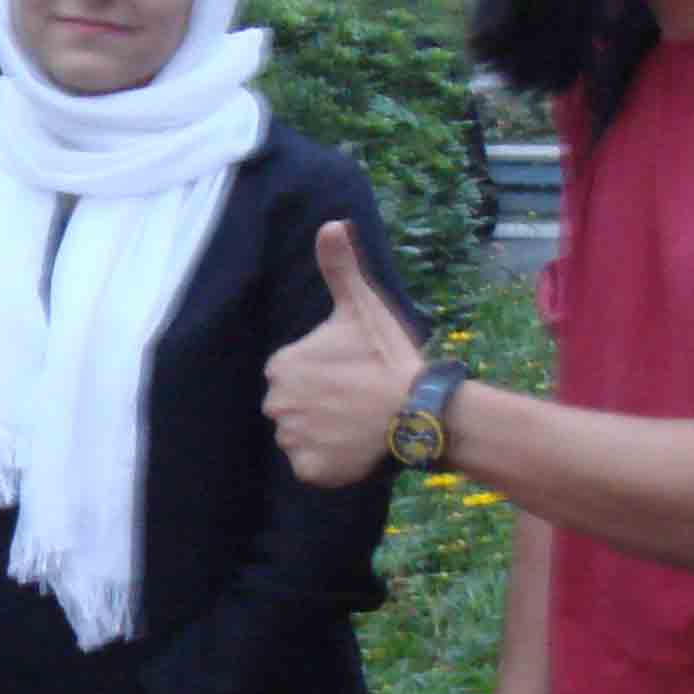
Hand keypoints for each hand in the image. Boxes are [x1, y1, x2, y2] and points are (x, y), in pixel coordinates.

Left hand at [263, 220, 428, 487]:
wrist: (417, 412)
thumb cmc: (388, 356)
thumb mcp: (362, 306)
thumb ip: (339, 266)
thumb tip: (330, 223)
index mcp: (281, 366)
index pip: (293, 374)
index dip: (325, 375)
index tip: (353, 374)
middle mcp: (276, 405)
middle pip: (294, 406)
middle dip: (321, 404)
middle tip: (359, 400)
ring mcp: (292, 440)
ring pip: (302, 436)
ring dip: (326, 433)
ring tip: (360, 423)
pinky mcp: (310, 471)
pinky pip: (312, 467)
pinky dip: (330, 462)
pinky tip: (355, 447)